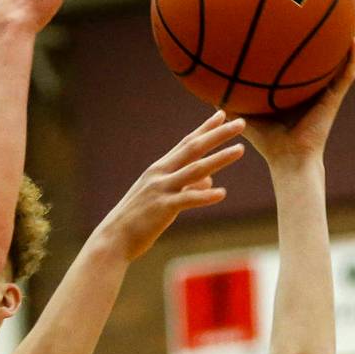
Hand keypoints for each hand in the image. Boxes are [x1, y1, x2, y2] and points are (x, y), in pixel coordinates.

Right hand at [97, 110, 244, 262]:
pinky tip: (222, 193)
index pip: (186, 143)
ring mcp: (161, 189)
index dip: (205, 128)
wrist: (113, 239)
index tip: (223, 114)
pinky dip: (205, 195)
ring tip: (240, 150)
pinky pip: (188, 199)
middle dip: (218, 135)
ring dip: (219, 159)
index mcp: (159, 169)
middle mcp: (161, 174)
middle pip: (193, 149)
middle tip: (240, 122)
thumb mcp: (163, 197)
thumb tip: (209, 179)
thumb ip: (186, 185)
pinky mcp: (162, 208)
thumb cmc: (137, 220)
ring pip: (195, 170)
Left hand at [240, 19, 354, 164]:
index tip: (293, 19)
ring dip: (346, 37)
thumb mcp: (244, 114)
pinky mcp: (334, 99)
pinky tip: (353, 36)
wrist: (288, 159)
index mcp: (293, 91)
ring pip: (340, 60)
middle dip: (324, 34)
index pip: (296, 63)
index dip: (296, 43)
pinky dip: (351, 55)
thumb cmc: (266, 143)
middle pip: (320, 57)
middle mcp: (311, 89)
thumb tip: (205, 84)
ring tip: (351, 13)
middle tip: (324, 9)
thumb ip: (229, 99)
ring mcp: (325, 93)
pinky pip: (347, 73)